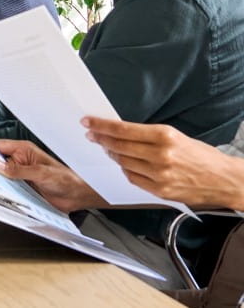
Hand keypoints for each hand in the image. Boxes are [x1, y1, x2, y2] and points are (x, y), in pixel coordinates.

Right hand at [0, 139, 105, 211]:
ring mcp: (20, 174)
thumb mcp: (40, 173)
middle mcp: (20, 161)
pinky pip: (8, 188)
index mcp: (24, 150)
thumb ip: (18, 170)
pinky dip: (3, 191)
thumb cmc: (66, 179)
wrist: (77, 196)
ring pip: (1, 176)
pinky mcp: (22, 187)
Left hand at [84, 117, 243, 209]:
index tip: (88, 122)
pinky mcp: (161, 191)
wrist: (225, 180)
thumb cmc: (201, 156)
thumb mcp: (176, 137)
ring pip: (123, 163)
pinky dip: (126, 170)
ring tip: (107, 148)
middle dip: (101, 139)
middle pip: (119, 146)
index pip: (123, 130)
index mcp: (165, 136)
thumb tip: (120, 132)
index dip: (101, 126)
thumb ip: (149, 136)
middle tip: (91, 134)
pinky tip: (124, 165)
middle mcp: (161, 155)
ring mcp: (160, 175)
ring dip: (111, 155)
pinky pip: (133, 179)